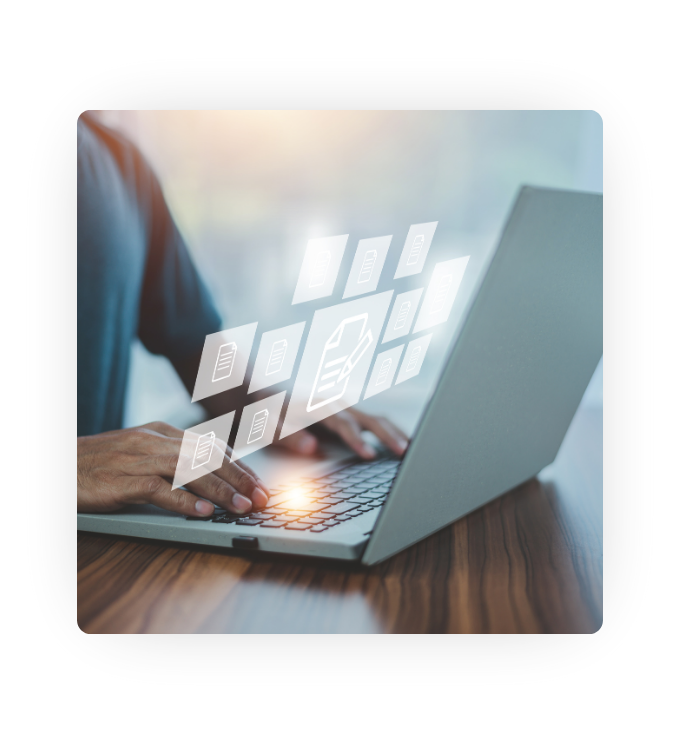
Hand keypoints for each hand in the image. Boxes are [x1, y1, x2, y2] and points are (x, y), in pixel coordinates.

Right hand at [77, 421, 268, 516]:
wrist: (61, 464)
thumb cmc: (101, 463)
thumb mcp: (142, 452)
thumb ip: (174, 458)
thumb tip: (210, 474)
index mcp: (162, 432)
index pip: (212, 446)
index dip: (239, 466)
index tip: (259, 483)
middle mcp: (155, 440)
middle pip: (207, 456)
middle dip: (240, 477)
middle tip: (262, 497)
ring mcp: (138, 458)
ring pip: (190, 470)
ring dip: (221, 489)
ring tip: (242, 506)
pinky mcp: (122, 479)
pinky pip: (159, 489)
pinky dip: (183, 500)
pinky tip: (203, 511)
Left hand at [277, 409, 408, 458]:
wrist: (263, 390)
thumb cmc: (265, 411)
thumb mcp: (269, 425)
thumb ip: (289, 436)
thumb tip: (311, 448)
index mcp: (318, 405)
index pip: (343, 423)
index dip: (357, 440)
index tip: (369, 456)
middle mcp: (336, 403)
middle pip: (369, 418)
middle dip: (388, 435)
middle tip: (405, 453)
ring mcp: (344, 407)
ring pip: (377, 418)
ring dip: (395, 433)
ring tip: (412, 450)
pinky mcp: (348, 413)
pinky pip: (374, 421)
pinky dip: (390, 431)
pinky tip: (402, 443)